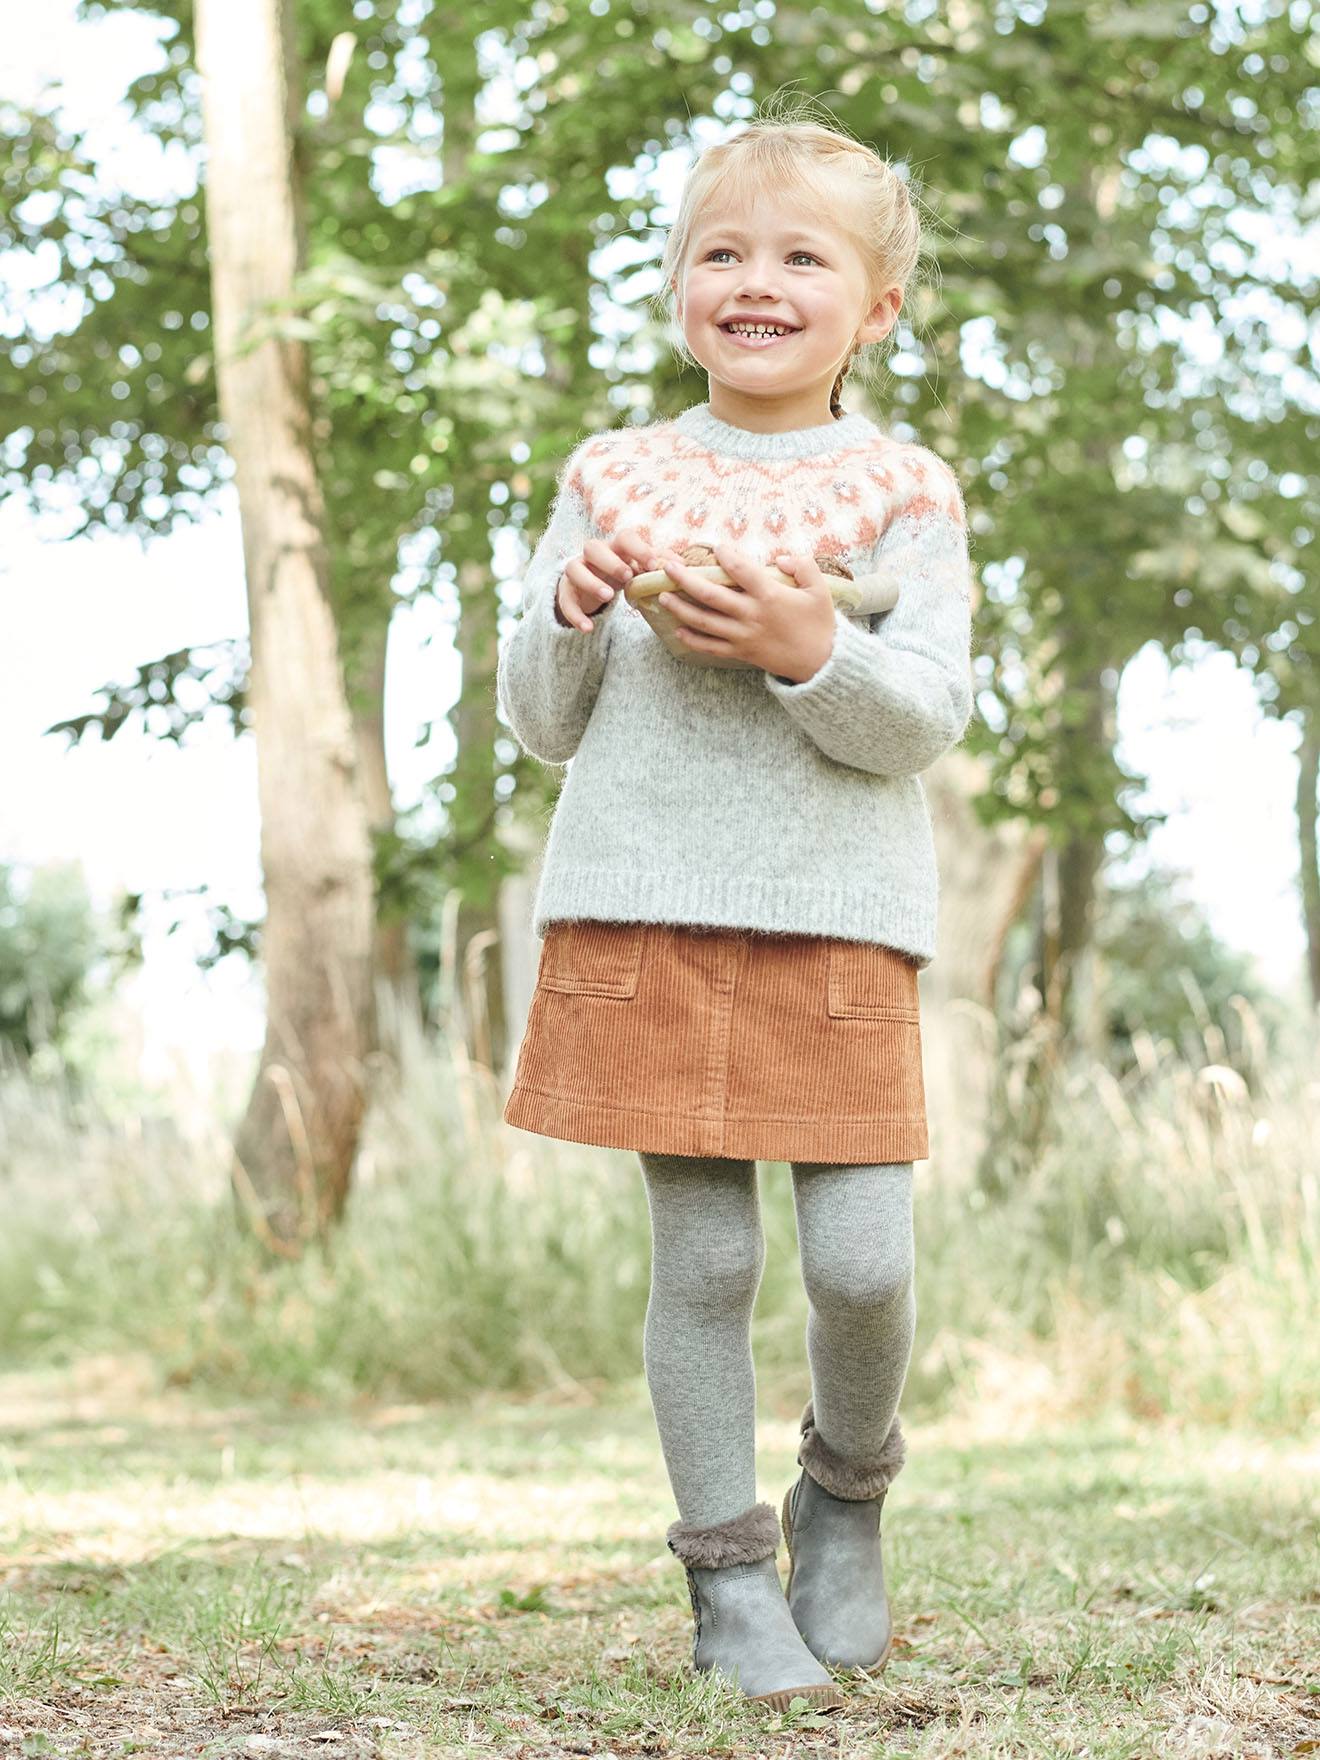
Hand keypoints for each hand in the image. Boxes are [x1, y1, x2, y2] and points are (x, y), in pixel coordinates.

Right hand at [554, 528, 655, 631]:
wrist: (591, 587)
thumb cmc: (622, 573)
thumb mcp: (639, 568)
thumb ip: (658, 564)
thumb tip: (682, 565)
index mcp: (616, 547)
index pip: (625, 537)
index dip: (639, 549)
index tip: (654, 566)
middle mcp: (593, 555)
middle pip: (594, 547)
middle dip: (612, 561)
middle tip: (628, 576)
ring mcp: (577, 571)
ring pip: (575, 568)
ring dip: (591, 582)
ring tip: (608, 597)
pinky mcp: (566, 591)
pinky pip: (566, 601)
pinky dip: (576, 615)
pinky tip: (588, 628)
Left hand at [653, 543, 836, 680]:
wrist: (821, 662)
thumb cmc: (820, 623)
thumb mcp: (820, 589)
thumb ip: (803, 566)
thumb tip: (781, 558)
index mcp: (769, 595)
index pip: (740, 570)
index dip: (726, 555)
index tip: (717, 546)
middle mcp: (751, 615)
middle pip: (710, 595)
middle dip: (685, 579)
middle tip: (667, 567)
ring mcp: (743, 635)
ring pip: (704, 621)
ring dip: (681, 608)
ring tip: (662, 597)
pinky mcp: (741, 652)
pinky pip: (711, 647)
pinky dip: (693, 639)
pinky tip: (678, 630)